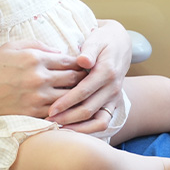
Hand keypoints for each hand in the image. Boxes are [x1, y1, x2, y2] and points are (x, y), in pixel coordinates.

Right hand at [0, 40, 86, 121]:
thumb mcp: (12, 46)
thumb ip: (37, 45)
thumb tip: (58, 52)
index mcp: (36, 58)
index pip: (68, 60)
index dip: (79, 62)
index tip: (84, 64)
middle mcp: (40, 77)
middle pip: (73, 78)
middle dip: (82, 78)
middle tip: (88, 78)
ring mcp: (38, 96)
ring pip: (68, 96)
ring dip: (76, 94)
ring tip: (81, 93)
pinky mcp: (33, 111)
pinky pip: (57, 110)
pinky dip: (64, 108)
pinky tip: (68, 106)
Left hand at [46, 19, 129, 133]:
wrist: (121, 44)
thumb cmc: (102, 41)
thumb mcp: (96, 40)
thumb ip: (89, 51)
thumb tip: (83, 60)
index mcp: (107, 72)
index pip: (84, 91)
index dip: (67, 102)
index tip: (51, 109)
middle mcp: (112, 87)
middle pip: (89, 109)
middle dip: (68, 118)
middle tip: (48, 120)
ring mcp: (114, 97)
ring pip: (97, 120)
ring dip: (78, 127)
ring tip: (58, 128)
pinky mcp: (113, 103)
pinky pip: (102, 122)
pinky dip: (88, 129)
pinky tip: (71, 129)